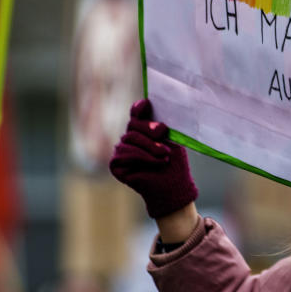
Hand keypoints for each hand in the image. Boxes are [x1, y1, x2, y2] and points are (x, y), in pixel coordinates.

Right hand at [109, 99, 197, 219]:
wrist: (173, 187)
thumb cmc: (174, 163)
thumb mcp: (171, 140)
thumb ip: (160, 126)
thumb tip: (156, 109)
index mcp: (144, 129)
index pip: (137, 114)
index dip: (139, 108)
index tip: (147, 104)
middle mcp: (130, 138)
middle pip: (133, 125)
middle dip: (149, 129)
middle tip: (163, 133)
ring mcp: (121, 151)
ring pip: (129, 138)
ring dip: (150, 147)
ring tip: (164, 156)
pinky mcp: (116, 165)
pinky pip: (124, 154)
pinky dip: (142, 157)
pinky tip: (155, 163)